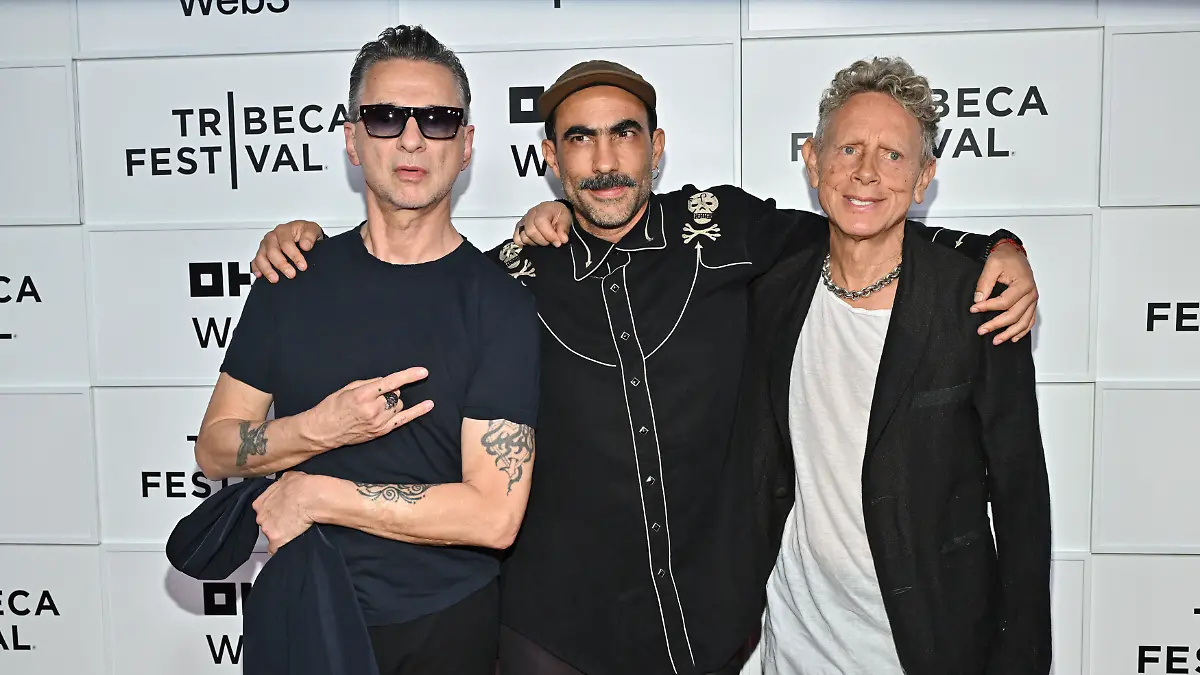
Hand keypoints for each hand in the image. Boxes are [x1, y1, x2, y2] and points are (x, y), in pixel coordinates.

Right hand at [251, 220, 324, 282]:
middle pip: (272, 251)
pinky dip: (256, 268)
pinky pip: (255, 261)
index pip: (286, 243)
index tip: (302, 266)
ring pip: (261, 257)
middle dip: (281, 264)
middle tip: (291, 274)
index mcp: (283, 230)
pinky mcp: (262, 253)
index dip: (294, 256)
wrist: (301, 234)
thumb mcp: (312, 230)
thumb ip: (310, 235)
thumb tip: (305, 245)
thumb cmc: (304, 232)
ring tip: (275, 279)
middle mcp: (272, 237)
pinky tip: (260, 275)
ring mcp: (265, 245)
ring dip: (267, 269)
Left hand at [253, 471, 322, 553]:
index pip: (262, 512)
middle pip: (266, 525)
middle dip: (275, 524)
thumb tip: (284, 486)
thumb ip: (280, 485)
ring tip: (294, 531)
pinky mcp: (277, 541)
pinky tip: (290, 543)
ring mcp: (268, 530)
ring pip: (271, 537)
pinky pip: (276, 549)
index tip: (281, 513)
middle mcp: (261, 517)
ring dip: (280, 535)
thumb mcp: (288, 477)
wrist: (312, 497)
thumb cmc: (302, 486)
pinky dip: (282, 548)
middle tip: (290, 521)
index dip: (273, 513)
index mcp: (260, 503)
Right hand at [306, 368, 434, 449]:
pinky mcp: (381, 431)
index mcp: (363, 395)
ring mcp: (378, 422)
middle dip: (388, 391)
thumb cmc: (332, 407)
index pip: (391, 383)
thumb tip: (386, 381)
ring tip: (375, 406)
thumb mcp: (347, 389)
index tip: (423, 371)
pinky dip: (417, 411)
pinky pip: (404, 420)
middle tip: (373, 395)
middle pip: (394, 394)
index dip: (408, 376)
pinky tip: (429, 405)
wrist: (322, 431)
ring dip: (392, 401)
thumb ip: (369, 382)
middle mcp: (373, 409)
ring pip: (398, 405)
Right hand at [512, 201, 571, 246]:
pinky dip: (524, 243)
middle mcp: (531, 214)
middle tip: (552, 241)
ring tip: (544, 240)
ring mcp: (524, 221)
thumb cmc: (558, 214)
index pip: (540, 222)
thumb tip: (562, 239)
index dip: (549, 235)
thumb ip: (564, 228)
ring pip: (524, 237)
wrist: (554, 212)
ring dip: (535, 242)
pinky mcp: (519, 227)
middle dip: (543, 240)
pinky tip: (534, 242)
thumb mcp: (566, 218)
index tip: (558, 242)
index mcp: (543, 209)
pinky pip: (516, 238)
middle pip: (531, 231)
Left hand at [971, 243, 1038, 344]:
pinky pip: (1030, 321)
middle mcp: (1031, 294)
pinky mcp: (1031, 303)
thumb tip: (978, 299)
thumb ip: (984, 283)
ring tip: (996, 340)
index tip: (974, 309)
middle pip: (1014, 315)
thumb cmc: (1005, 258)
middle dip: (996, 325)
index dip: (988, 307)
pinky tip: (1013, 338)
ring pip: (1023, 322)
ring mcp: (1033, 300)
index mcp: (1023, 284)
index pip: (1004, 302)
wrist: (1014, 253)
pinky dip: (1022, 331)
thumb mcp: (992, 265)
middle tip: (981, 330)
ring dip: (1009, 333)